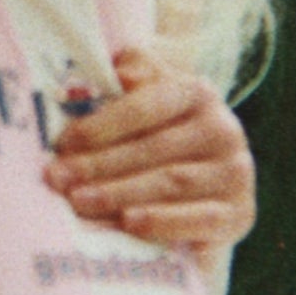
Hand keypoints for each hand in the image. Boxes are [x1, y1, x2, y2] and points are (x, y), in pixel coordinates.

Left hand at [42, 48, 255, 256]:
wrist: (203, 199)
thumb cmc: (159, 144)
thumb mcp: (147, 106)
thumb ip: (132, 80)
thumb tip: (120, 70)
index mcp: (198, 94)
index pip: (147, 106)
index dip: (103, 124)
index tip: (63, 142)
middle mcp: (223, 130)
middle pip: (154, 148)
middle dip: (99, 165)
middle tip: (57, 178)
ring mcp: (234, 174)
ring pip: (171, 183)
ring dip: (119, 194)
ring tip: (79, 202)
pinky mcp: (238, 215)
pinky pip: (198, 219)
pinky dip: (162, 222)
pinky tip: (129, 224)